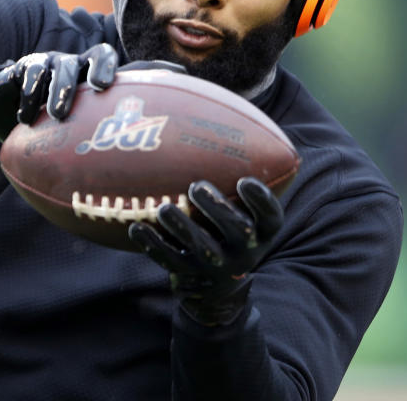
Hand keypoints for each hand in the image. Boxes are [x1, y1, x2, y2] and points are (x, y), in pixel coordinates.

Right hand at [0, 43, 119, 140]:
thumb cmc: (38, 124)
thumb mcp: (64, 130)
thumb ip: (83, 137)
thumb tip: (111, 171)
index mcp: (84, 74)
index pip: (103, 56)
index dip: (108, 64)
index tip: (107, 85)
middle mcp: (67, 64)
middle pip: (84, 60)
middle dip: (92, 75)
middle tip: (93, 92)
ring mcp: (45, 62)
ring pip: (58, 66)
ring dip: (60, 89)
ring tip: (57, 115)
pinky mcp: (22, 67)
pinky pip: (31, 73)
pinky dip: (31, 95)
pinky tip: (26, 118)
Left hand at [128, 177, 283, 325]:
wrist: (218, 286)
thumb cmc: (228, 228)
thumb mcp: (243, 210)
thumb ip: (236, 178)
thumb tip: (218, 121)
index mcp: (262, 231)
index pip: (271, 217)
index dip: (261, 200)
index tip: (244, 180)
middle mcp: (245, 251)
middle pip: (239, 231)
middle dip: (216, 208)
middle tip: (196, 186)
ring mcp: (217, 266)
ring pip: (202, 248)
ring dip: (182, 228)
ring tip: (165, 208)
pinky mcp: (190, 276)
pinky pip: (170, 261)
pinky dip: (152, 245)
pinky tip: (135, 228)